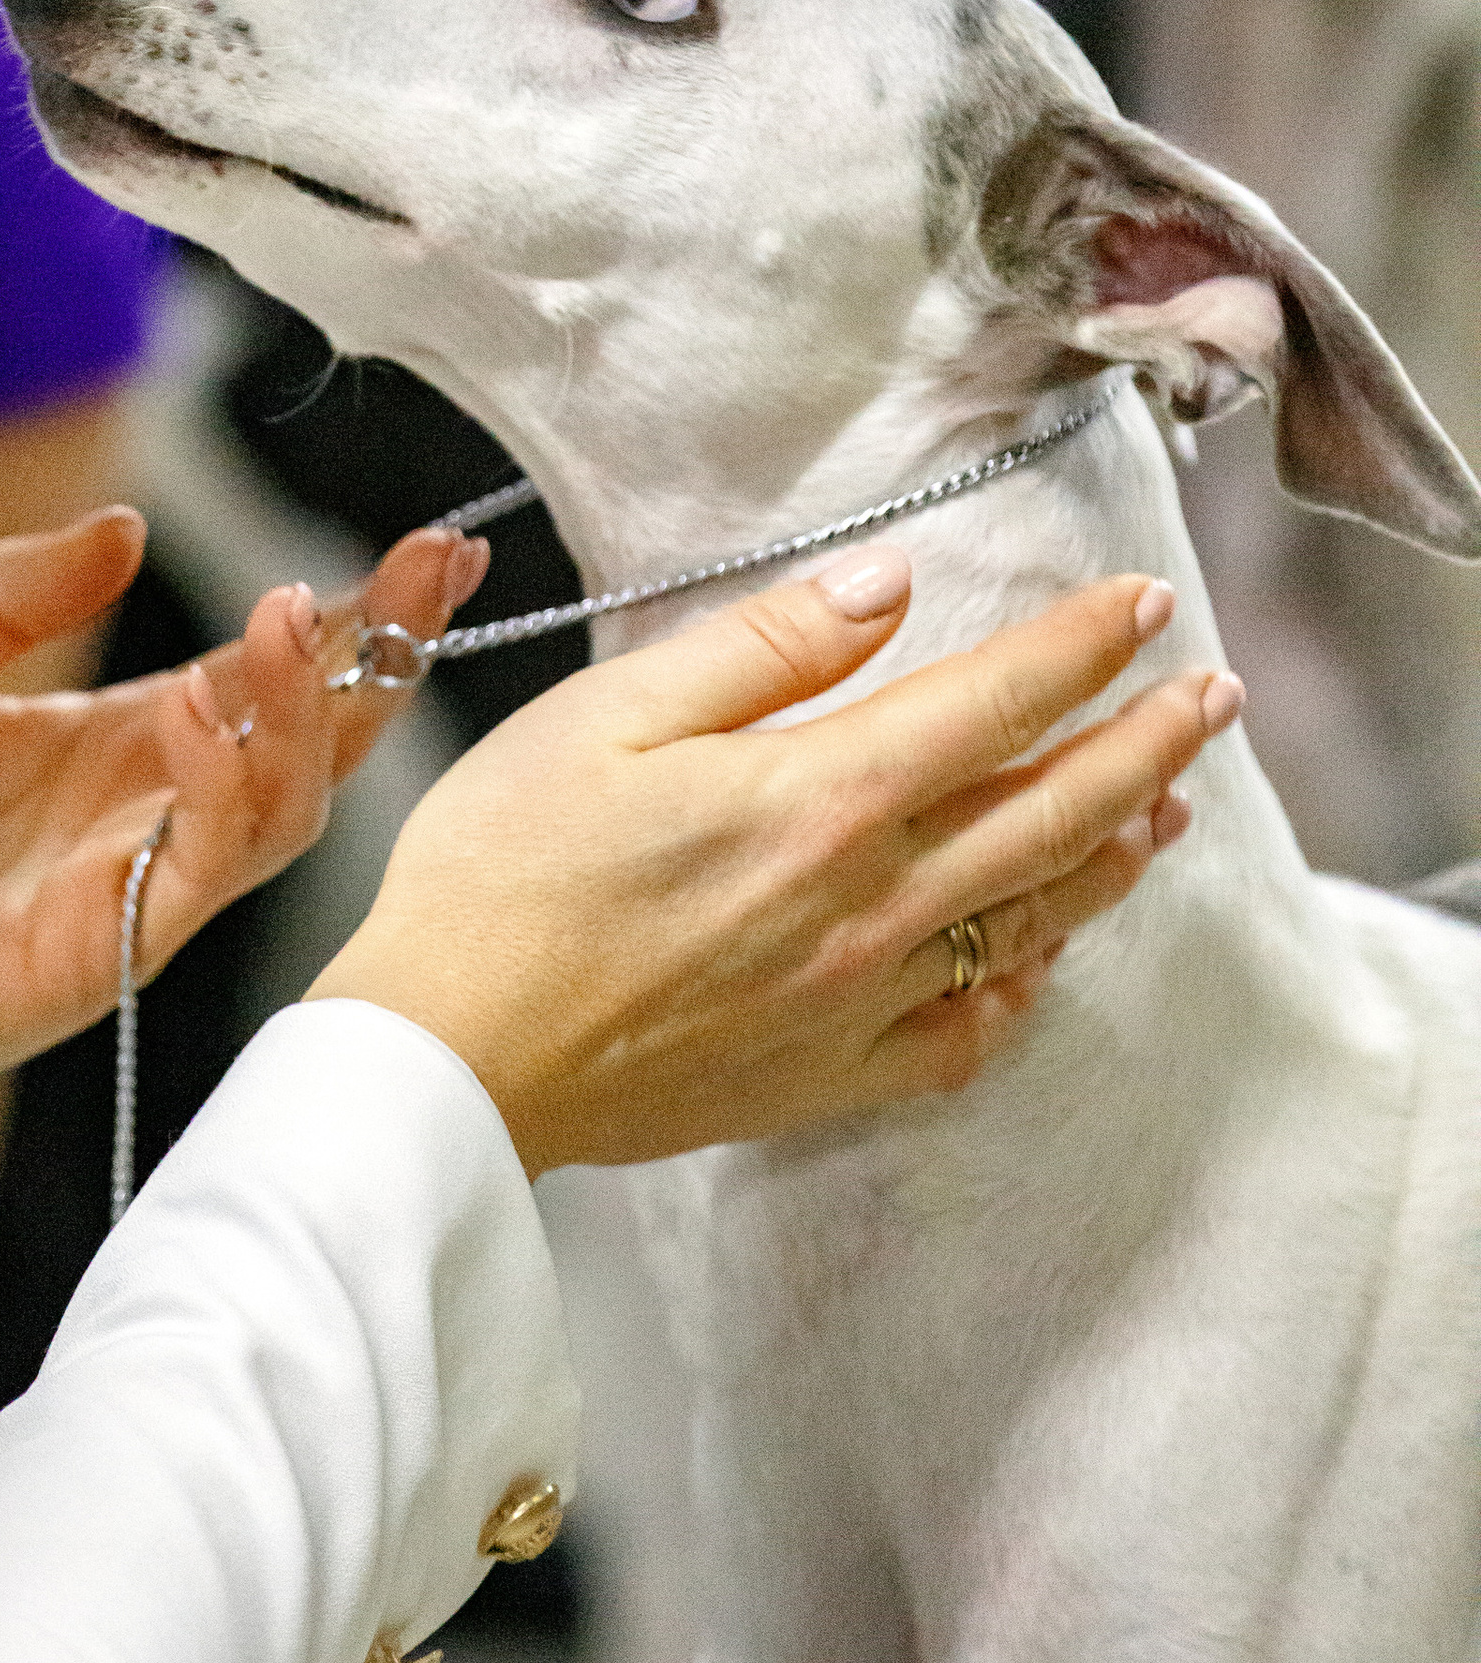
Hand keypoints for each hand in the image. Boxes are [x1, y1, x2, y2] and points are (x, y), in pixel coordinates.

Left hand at [0, 506, 484, 1124]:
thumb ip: (15, 593)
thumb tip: (127, 526)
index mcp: (119, 740)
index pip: (270, 670)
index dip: (355, 611)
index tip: (430, 546)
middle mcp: (150, 810)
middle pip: (314, 733)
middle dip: (388, 651)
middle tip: (436, 567)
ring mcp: (139, 883)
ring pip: (288, 805)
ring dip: (307, 710)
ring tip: (289, 620)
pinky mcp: (108, 950)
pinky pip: (207, 870)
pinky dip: (222, 786)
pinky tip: (193, 711)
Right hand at [311, 549, 1234, 1174]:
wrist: (451, 1057)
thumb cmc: (504, 872)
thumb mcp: (608, 715)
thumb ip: (764, 650)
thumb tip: (887, 588)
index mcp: (820, 798)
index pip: (995, 704)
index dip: (1082, 647)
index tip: (1142, 601)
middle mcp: (870, 904)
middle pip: (1054, 814)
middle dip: (1147, 745)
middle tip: (1211, 695)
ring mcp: (861, 1002)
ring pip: (1034, 921)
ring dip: (1114, 854)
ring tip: (1165, 808)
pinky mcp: (828, 1075)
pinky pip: (968, 1033)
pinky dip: (1026, 986)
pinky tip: (1042, 957)